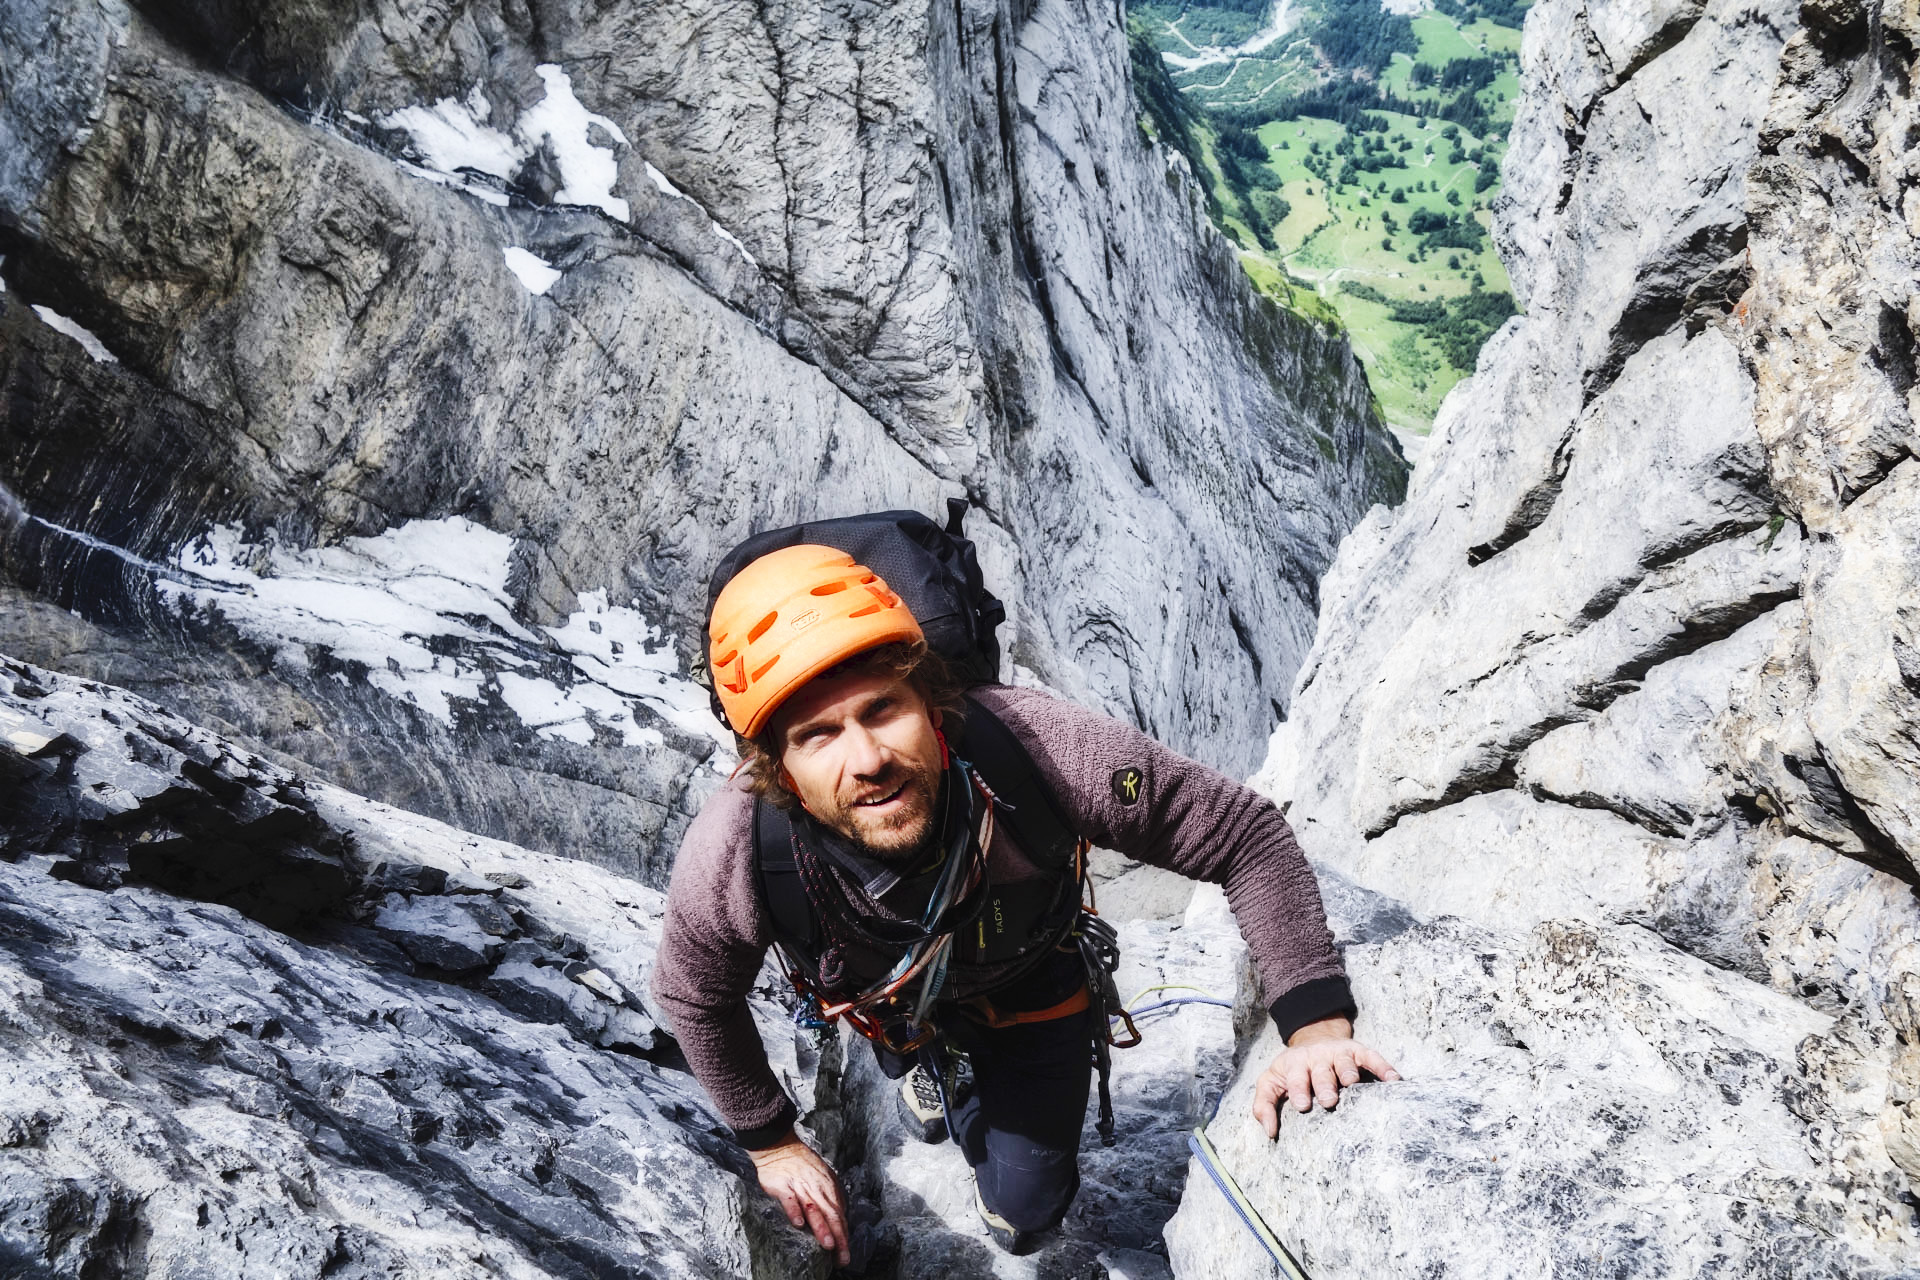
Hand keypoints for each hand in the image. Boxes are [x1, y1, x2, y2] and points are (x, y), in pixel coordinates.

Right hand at [747, 1129, 850, 1266]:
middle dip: (838, 1238)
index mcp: (828, 1187)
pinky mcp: (782, 1185)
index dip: (844, 1235)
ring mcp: (800, 1186)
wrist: (780, 1147)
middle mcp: (817, 1188)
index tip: (846, 1254)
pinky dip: (795, 1211)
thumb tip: (840, 1217)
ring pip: (814, 1209)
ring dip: (821, 1227)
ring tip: (828, 1245)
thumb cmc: (802, 1165)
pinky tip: (798, 1224)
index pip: (840, 1215)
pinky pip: (790, 1199)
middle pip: (831, 1215)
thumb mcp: (822, 1178)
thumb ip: (830, 1197)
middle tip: (842, 1257)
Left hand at [1252, 1016, 1399, 1137]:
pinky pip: (1371, 1057)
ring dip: (1348, 1072)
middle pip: (1321, 1071)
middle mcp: (1317, 1057)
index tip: (1302, 1105)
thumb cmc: (1292, 1071)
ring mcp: (1338, 1053)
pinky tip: (1393, 1079)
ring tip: (1352, 1084)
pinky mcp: (1358, 1050)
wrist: (1314, 1037)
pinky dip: (1382, 1067)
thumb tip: (1270, 1131)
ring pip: (1345, 1062)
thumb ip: (1264, 1105)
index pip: (1296, 1077)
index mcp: (1295, 1065)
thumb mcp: (1270, 1082)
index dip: (1298, 1089)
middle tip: (1329, 1100)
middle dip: (1324, 1084)